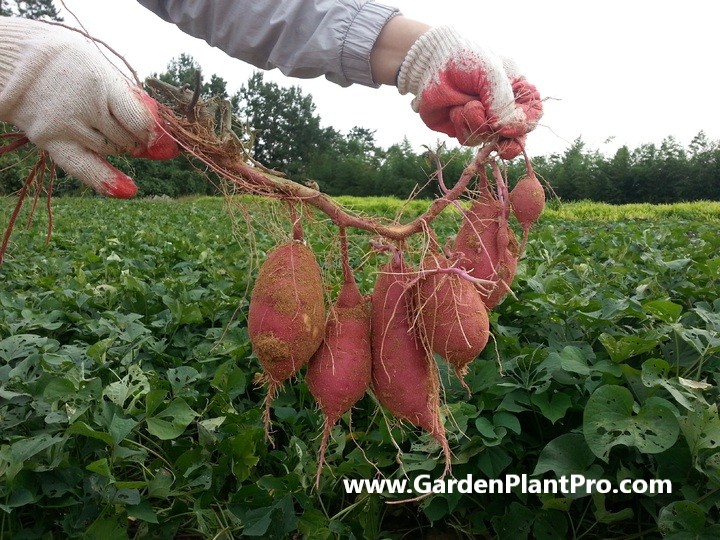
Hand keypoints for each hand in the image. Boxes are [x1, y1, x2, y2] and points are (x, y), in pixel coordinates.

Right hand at [0, 17, 177, 197]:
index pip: (138, 120)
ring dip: (119, 148)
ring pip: (109, 151)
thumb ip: (126, 97)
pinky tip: (128, 190)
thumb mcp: (99, 67)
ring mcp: (65, 126)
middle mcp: (83, 106)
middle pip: (126, 138)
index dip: (153, 133)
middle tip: (133, 132)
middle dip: (136, 140)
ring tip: (113, 134)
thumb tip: (158, 130)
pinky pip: (83, 167)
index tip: (159, 137)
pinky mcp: (49, 140)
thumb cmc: (67, 61)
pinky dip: (106, 180)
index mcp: (101, 82)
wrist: (12, 57)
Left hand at [397, 26, 541, 157]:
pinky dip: (461, 126)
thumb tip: (503, 128)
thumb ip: (501, 100)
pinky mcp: (463, 129)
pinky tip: (454, 110)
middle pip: (516, 137)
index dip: (525, 124)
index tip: (509, 126)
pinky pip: (469, 140)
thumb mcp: (490, 72)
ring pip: (489, 139)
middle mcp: (502, 108)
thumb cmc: (464, 59)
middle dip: (509, 145)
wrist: (430, 63)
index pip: (533, 113)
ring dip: (476, 124)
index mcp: (516, 90)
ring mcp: (483, 121)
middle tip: (503, 148)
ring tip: (465, 103)